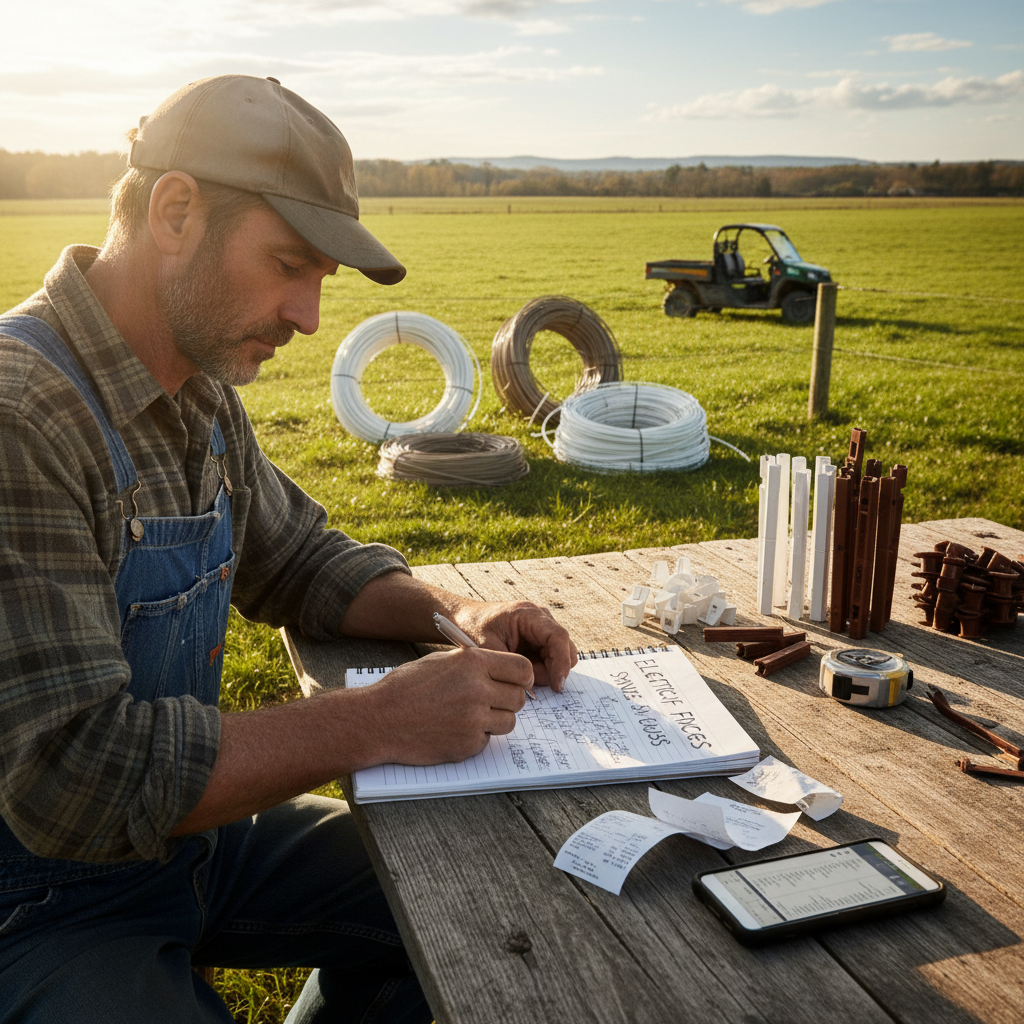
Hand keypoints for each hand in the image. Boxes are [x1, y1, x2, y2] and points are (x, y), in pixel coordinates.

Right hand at [366, 647, 533, 764]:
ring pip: (509, 722)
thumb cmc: (406, 687)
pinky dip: (476, 737)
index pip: (522, 669)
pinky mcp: (468, 744)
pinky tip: (454, 730)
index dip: (522, 677)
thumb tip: (501, 671)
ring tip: (470, 716)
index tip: (517, 683)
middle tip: (492, 702)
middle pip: (519, 698)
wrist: (379, 719)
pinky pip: (487, 740)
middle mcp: (478, 689)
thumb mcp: (441, 662)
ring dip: (495, 720)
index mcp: (473, 662)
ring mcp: (474, 719)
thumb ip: (473, 664)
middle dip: (508, 700)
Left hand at [451, 601, 577, 692]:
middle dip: (554, 669)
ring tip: (519, 674)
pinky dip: (540, 670)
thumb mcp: (487, 648)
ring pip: (560, 655)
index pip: (558, 637)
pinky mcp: (539, 639)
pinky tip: (521, 672)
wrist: (465, 619)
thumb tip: (531, 686)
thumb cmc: (473, 628)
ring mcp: (542, 628)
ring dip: (546, 671)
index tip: (557, 685)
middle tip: (532, 684)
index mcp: (528, 614)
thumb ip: (510, 667)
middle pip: (565, 648)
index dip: (561, 663)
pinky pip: (549, 658)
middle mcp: (541, 618)